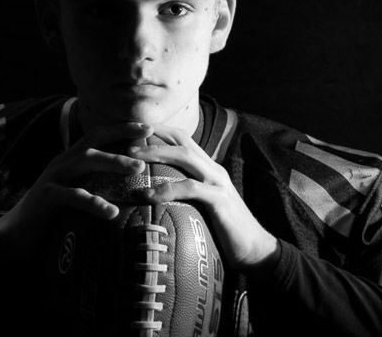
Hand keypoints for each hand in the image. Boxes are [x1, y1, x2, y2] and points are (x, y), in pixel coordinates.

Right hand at [0, 122, 153, 252]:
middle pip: (93, 141)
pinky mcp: (46, 198)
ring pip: (85, 161)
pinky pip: (73, 196)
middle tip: (148, 134)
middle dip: (121, 134)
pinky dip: (94, 202)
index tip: (148, 127)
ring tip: (138, 168)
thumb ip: (93, 184)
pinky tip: (112, 212)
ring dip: (113, 161)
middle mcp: (62, 163)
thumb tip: (128, 188)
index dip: (121, 128)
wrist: (13, 235)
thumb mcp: (73, 193)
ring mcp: (53, 178)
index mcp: (70, 160)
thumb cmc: (50, 215)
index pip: (97, 135)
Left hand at [130, 125, 278, 270]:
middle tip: (126, 141)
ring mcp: (218, 183)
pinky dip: (167, 189)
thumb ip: (184, 194)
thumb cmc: (223, 231)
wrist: (255, 251)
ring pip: (185, 157)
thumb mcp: (202, 205)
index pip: (182, 139)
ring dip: (156, 154)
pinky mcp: (220, 200)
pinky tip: (148, 196)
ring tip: (132, 158)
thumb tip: (154, 195)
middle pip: (182, 141)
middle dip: (153, 137)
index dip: (159, 131)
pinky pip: (191, 189)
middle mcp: (213, 170)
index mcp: (208, 168)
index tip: (134, 131)